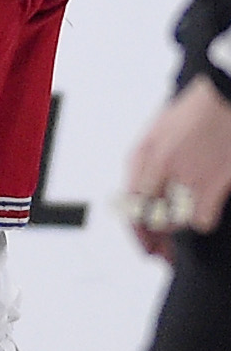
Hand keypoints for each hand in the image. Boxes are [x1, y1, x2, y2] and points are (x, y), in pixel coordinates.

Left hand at [123, 78, 230, 258]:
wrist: (223, 97)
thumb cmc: (194, 114)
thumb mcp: (158, 133)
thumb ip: (147, 163)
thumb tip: (140, 195)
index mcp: (143, 153)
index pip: (129, 202)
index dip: (134, 229)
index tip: (143, 243)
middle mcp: (158, 166)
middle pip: (147, 217)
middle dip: (152, 239)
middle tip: (161, 253)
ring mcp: (185, 175)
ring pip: (172, 222)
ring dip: (178, 229)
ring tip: (184, 227)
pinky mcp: (212, 183)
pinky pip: (201, 221)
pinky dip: (203, 221)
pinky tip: (206, 212)